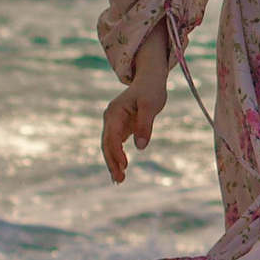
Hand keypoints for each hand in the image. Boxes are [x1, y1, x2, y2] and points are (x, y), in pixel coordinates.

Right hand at [102, 23, 171, 181]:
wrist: (150, 79)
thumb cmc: (152, 90)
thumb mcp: (151, 106)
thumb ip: (145, 126)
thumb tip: (140, 147)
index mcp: (114, 112)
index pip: (112, 137)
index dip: (117, 152)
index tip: (124, 166)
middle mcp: (110, 118)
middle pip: (107, 144)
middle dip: (112, 162)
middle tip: (119, 180)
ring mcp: (113, 123)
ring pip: (109, 146)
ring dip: (113, 162)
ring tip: (119, 180)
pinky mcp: (120, 126)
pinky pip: (116, 144)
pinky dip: (117, 157)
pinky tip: (121, 170)